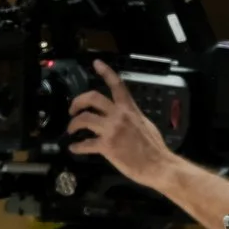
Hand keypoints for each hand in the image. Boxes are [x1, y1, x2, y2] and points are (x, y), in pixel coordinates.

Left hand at [66, 60, 176, 186]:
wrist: (158, 165)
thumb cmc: (154, 147)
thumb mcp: (145, 123)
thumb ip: (131, 116)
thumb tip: (123, 115)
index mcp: (129, 109)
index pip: (117, 85)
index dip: (106, 72)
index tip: (96, 63)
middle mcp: (119, 115)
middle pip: (92, 98)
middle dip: (78, 101)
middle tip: (72, 109)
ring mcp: (112, 130)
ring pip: (84, 119)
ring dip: (73, 124)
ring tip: (71, 130)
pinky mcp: (106, 146)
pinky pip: (85, 144)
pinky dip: (76, 147)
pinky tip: (74, 148)